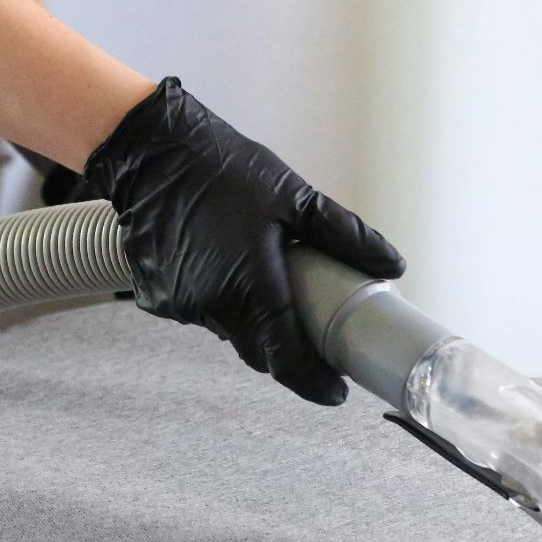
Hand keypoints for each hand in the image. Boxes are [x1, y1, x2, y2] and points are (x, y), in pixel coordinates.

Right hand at [83, 78, 405, 404]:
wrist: (151, 151)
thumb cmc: (222, 168)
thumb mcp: (293, 197)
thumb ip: (344, 236)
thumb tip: (391, 263)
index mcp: (252, 286)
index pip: (287, 360)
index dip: (314, 383)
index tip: (335, 391)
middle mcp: (212, 304)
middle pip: (258, 351)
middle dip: (285, 348)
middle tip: (310, 331)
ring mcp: (179, 303)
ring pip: (227, 329)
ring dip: (248, 316)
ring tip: (258, 273)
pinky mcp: (156, 295)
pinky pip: (196, 311)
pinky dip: (214, 298)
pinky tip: (217, 260)